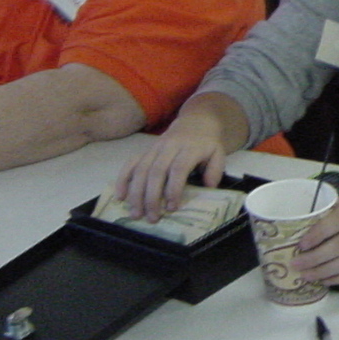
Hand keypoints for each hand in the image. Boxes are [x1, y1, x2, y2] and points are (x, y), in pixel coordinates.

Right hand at [115, 109, 230, 220]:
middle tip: (152, 217)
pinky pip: (130, 163)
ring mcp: (155, 148)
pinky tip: (120, 196)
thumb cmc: (206, 143)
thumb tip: (208, 188)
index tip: (172, 207)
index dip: (174, 189)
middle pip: (156, 172)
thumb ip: (215, 171)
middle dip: (152, 197)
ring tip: (136, 213)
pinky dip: (123, 179)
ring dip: (136, 193)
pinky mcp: (145, 150)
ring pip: (141, 170)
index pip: (179, 169)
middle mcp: (169, 147)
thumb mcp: (218, 154)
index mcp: (189, 148)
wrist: (195, 121)